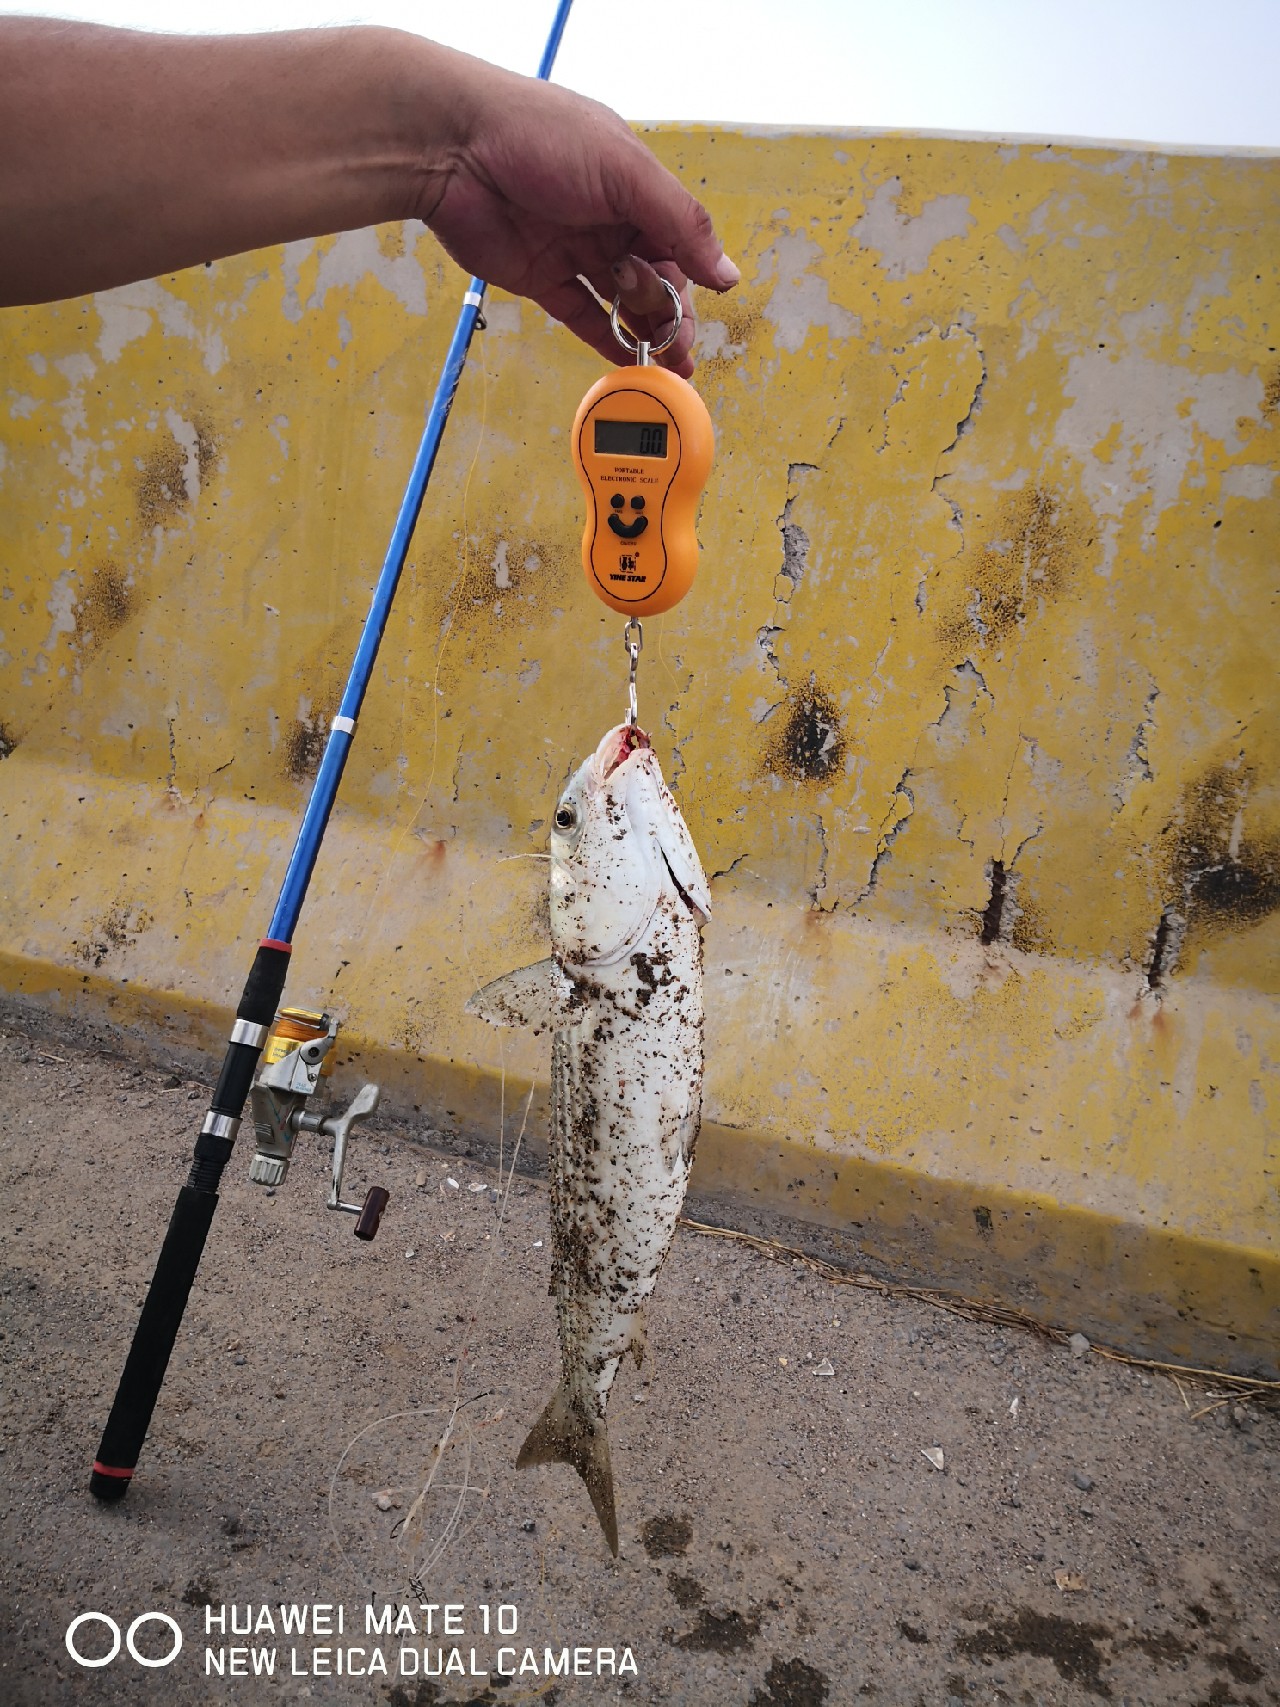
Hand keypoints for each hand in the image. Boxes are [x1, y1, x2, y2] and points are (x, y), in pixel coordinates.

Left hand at [417, 57, 738, 376]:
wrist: (452, 147)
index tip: (696, 314)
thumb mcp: (625, 171)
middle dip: (669, 314)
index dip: (690, 280)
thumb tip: (727, 273)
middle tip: (678, 349)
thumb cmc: (538, 137)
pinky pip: (581, 314)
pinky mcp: (539, 277)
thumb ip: (681, 223)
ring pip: (620, 300)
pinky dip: (605, 339)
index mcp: (634, 185)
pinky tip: (627, 361)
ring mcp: (572, 249)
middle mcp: (607, 217)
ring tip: (665, 364)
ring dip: (645, 332)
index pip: (677, 243)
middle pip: (653, 276)